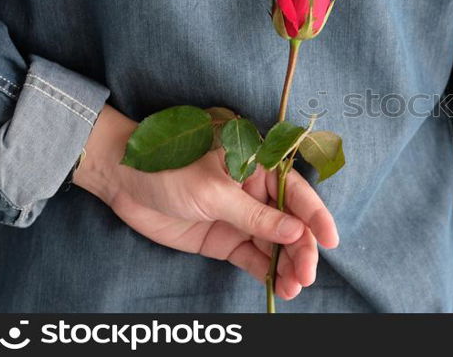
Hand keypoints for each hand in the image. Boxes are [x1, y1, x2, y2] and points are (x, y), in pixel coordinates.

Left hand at [73, 105, 338, 299]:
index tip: (330, 241)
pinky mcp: (224, 239)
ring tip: (294, 287)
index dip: (316, 216)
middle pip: (290, 223)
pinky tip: (278, 286)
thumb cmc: (168, 167)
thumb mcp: (213, 191)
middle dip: (302, 249)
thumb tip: (295, 233)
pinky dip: (266, 272)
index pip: (296, 192)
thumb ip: (255, 215)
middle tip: (307, 274)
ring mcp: (241, 217)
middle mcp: (255, 191)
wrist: (121, 179)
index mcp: (259, 165)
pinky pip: (252, 257)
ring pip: (274, 244)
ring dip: (287, 265)